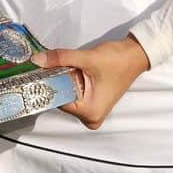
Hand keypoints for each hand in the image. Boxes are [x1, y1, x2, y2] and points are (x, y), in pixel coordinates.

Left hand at [31, 36, 149, 130]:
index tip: (37, 70)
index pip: (58, 99)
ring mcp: (92, 111)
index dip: (48, 83)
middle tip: (47, 64)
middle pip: (62, 97)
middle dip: (56, 80)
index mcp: (89, 113)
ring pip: (67, 93)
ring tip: (61, 64)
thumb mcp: (87, 58)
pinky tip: (70, 68)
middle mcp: (90, 118)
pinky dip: (71, 80)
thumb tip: (37, 60)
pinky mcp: (93, 102)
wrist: (135, 54)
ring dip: (63, 79)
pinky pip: (74, 92)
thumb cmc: (117, 60)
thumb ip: (61, 58)